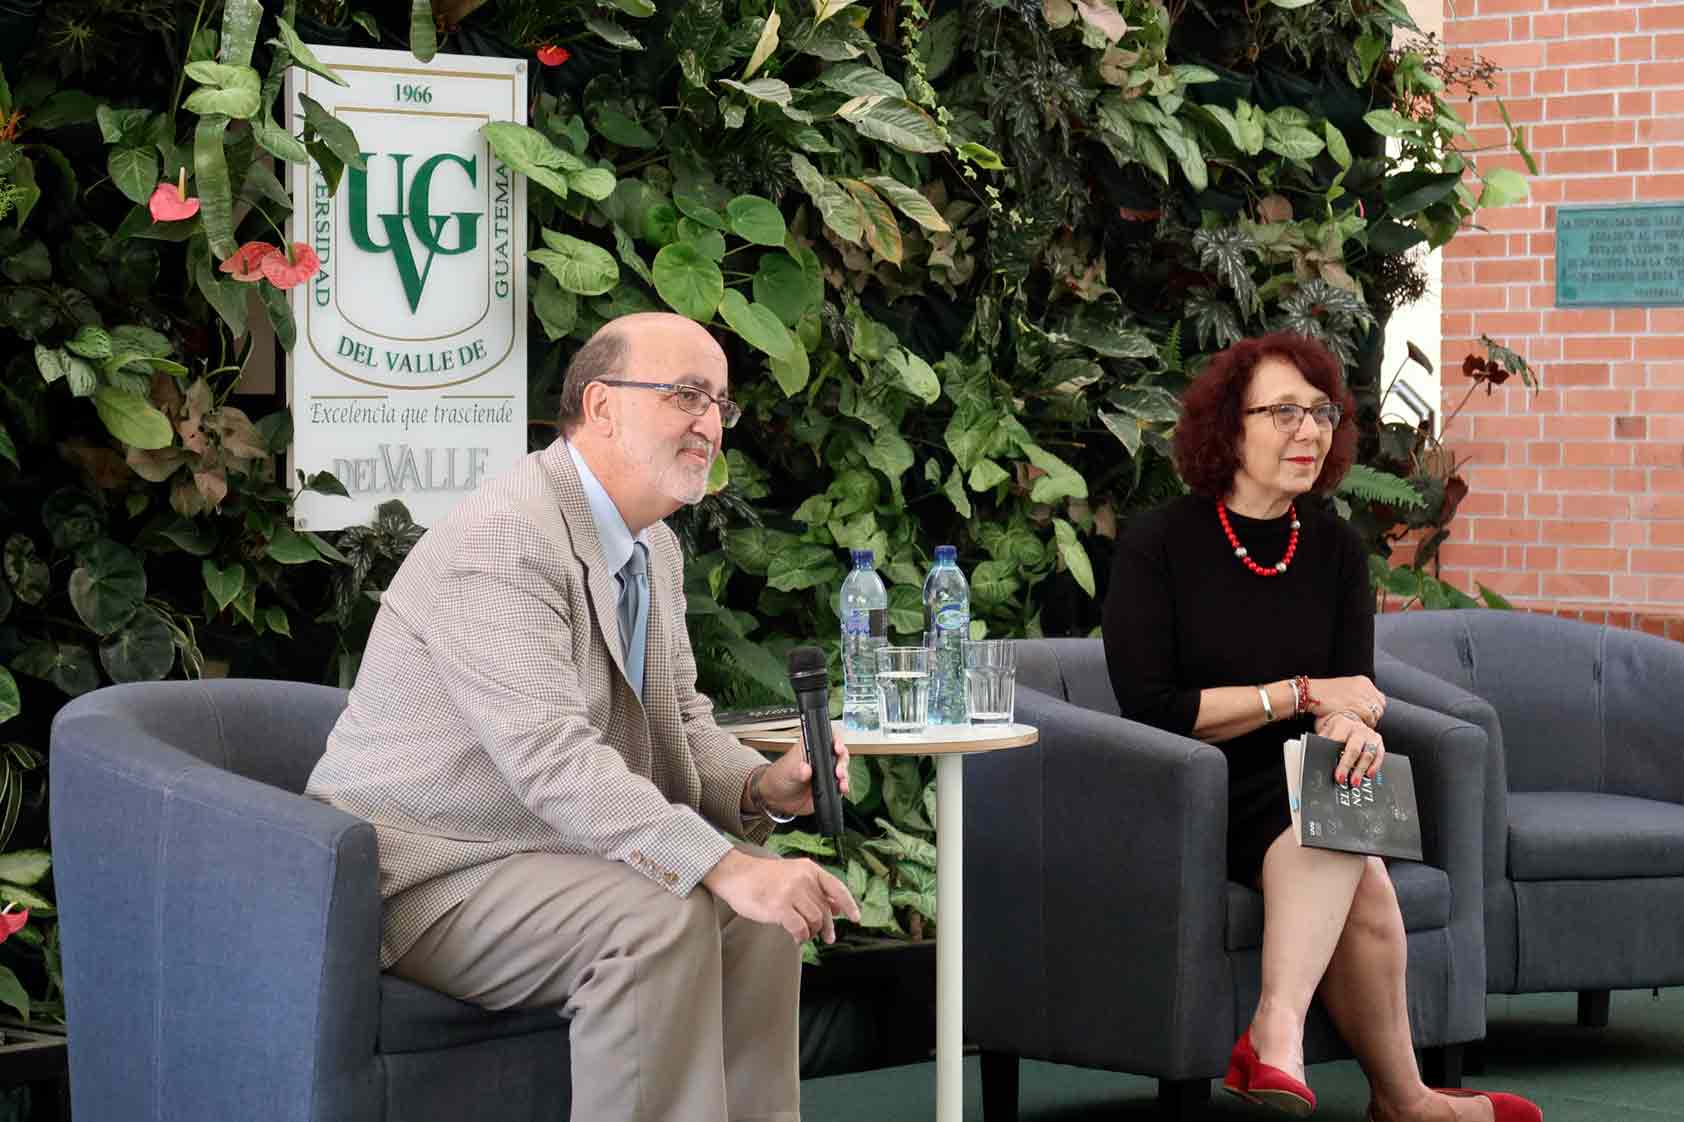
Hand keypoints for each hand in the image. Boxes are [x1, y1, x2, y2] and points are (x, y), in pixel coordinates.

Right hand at [703, 849, 860, 943]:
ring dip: (812, 932)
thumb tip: (838, 908)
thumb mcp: (793, 875)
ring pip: (815, 921)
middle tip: (826, 937)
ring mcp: (791, 893)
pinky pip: (800, 929)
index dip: (849, 904)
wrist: (735, 875)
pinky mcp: (780, 907)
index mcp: (809, 869)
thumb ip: (815, 889)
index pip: (837, 887)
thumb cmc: (763, 878)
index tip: (855, 919)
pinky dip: (801, 937)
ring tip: (804, 934)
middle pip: (825, 910)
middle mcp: (803, 879)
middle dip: (827, 927)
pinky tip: (795, 937)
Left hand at [757, 730, 851, 816]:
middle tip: (838, 769)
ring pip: (843, 769)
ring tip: (841, 781)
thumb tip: (806, 769)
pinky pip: (841, 785)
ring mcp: (826, 772)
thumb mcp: (787, 771)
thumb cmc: (779, 777)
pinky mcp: (828, 786)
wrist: (777, 798)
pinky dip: (843, 787)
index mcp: (810, 748)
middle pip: (839, 753)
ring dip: (845, 774)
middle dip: (842, 760)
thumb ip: (797, 771)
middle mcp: (820, 758)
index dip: (835, 740)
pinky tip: (842, 789)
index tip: (836, 747)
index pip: (827, 738)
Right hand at [1308, 675, 1385, 727]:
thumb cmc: (1323, 694)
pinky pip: (1370, 717)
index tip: (1369, 714)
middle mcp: (1365, 687)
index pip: (1379, 697)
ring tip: (1361, 723)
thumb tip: (1364, 705)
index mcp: (1363, 681)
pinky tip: (1359, 724)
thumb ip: (1356, 694)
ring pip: (1377, 712)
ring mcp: (1362, 696)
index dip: (1375, 708)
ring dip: (1371, 720)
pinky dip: (1366, 723)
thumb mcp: (1344, 688)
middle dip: (1374, 714)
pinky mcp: (1357, 705)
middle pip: (1380, 705)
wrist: (1310, 693)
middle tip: (1365, 720)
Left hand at [1317, 709, 1384, 785]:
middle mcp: (1358, 729)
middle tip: (1341, 779)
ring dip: (1361, 770)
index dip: (1334, 755)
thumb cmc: (1336, 730)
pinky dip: (1375, 766)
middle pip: (1353, 749)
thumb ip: (1322, 743)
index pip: (1339, 740)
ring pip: (1368, 754)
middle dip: (1346, 766)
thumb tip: (1317, 757)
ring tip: (1354, 782)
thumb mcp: (1326, 732)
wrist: (1349, 720)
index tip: (1331, 768)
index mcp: (1343, 724)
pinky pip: (1379, 756)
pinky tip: (1369, 775)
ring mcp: (1370, 735)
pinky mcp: (1378, 742)